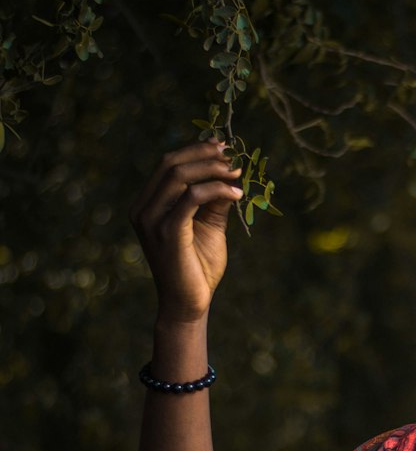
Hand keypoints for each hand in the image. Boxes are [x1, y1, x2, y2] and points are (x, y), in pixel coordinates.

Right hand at [129, 139, 243, 322]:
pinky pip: (192, 198)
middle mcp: (142, 209)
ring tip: (238, 174)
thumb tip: (228, 170)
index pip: (167, 164)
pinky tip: (236, 193)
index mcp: (146, 204)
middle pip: (171, 164)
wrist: (189, 304)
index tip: (223, 146)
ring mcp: (151, 220)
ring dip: (212, 170)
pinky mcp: (167, 232)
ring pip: (180, 176)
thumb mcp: (208, 226)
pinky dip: (216, 189)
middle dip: (205, 155)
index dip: (195, 150)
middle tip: (233, 157)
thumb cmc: (198, 267)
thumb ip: (213, 199)